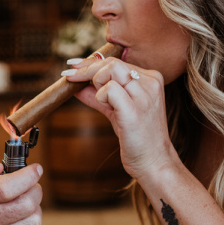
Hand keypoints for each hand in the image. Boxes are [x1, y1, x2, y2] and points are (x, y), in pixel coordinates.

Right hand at [0, 154, 42, 224]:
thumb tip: (0, 166)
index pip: (7, 188)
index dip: (28, 176)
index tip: (36, 169)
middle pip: (26, 205)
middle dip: (35, 190)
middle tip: (31, 185)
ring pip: (32, 222)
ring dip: (35, 208)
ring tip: (25, 201)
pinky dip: (31, 224)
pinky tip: (21, 216)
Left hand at [65, 57, 176, 179]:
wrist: (154, 162)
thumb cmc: (137, 138)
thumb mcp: (117, 111)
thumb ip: (100, 96)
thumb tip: (77, 86)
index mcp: (151, 79)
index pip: (117, 61)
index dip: (91, 62)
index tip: (73, 66)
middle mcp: (150, 83)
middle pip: (112, 62)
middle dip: (86, 69)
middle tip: (70, 77)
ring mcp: (144, 96)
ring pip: (110, 70)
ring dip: (95, 82)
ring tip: (101, 101)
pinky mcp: (134, 110)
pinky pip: (109, 90)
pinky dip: (100, 96)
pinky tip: (107, 108)